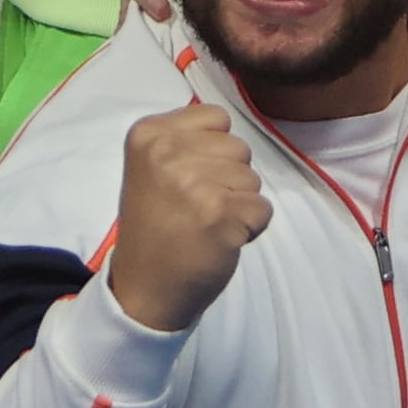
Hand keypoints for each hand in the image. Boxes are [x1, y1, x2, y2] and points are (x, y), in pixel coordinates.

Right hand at [106, 103, 269, 331]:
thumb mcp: (151, 168)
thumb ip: (184, 141)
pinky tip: (219, 240)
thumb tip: (226, 130)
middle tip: (197, 208)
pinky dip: (250, 228)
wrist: (144, 289)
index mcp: (148, 134)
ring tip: (205, 224)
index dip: (214, 152)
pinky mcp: (219, 214)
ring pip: (252, 178)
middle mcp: (167, 152)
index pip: (216, 117)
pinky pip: (263, 209)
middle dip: (228, 179)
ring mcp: (193, 182)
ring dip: (239, 204)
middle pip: (238, 147)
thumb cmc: (155, 228)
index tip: (188, 179)